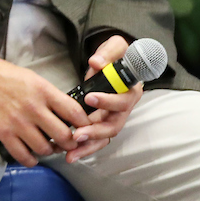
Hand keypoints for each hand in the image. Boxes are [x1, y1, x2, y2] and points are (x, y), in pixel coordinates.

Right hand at [0, 54, 89, 166]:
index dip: (85, 124)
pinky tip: (31, 152)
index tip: (83, 128)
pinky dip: (31, 159)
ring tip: (46, 144)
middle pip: (65, 137)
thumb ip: (52, 97)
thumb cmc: (6, 76)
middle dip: (70, 142)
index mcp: (43, 91)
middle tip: (67, 141)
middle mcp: (33, 108)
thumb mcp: (34, 79)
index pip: (75, 113)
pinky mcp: (3, 133)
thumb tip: (70, 116)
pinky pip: (24, 156)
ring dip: (49, 150)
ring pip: (46, 149)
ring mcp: (18, 122)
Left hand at [65, 35, 142, 162]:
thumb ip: (108, 53)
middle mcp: (124, 108)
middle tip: (76, 135)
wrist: (112, 61)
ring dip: (88, 146)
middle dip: (95, 132)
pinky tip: (68, 153)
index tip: (89, 98)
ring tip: (70, 153)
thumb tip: (96, 63)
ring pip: (104, 137)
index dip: (108, 101)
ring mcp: (112, 117)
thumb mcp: (115, 46)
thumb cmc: (115, 55)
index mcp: (130, 91)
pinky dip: (83, 146)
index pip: (123, 101)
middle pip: (113, 125)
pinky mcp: (100, 121)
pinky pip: (94, 138)